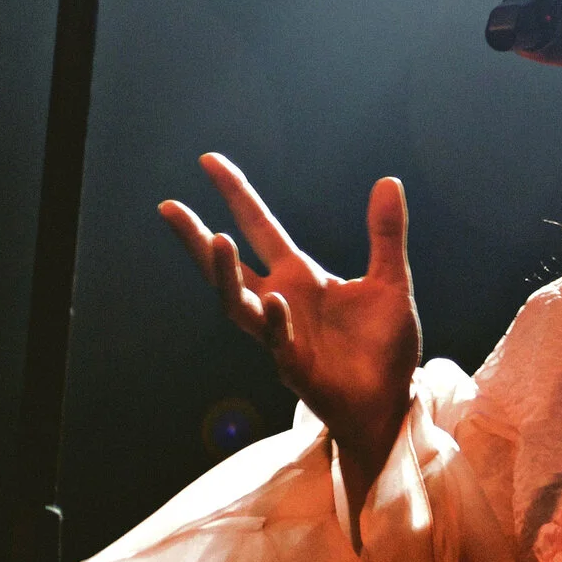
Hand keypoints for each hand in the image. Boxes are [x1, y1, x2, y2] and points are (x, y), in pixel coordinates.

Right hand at [158, 155, 419, 507]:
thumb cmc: (383, 346)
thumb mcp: (390, 281)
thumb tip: (389, 180)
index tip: (209, 161)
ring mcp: (282, 336)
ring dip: (225, 274)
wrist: (391, 400)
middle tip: (169, 207)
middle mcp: (280, 301)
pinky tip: (274, 299)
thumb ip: (384, 234)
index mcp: (299, 276)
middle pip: (227, 265)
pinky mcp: (296, 368)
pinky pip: (277, 342)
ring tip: (216, 239)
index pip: (258, 226)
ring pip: (238, 304)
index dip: (235, 194)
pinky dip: (275, 320)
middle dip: (196, 237)